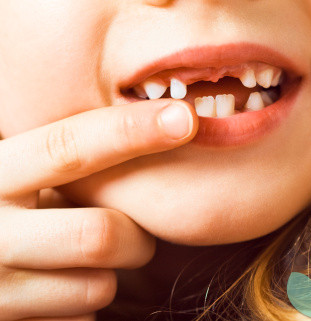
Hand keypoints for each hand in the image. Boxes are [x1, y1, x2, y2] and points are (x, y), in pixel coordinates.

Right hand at [0, 100, 197, 319]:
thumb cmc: (13, 213)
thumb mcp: (20, 177)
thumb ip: (64, 160)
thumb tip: (154, 127)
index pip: (66, 148)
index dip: (130, 131)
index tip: (184, 118)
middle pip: (99, 234)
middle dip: (136, 238)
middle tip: (137, 234)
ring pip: (99, 286)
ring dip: (109, 275)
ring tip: (86, 262)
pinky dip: (85, 306)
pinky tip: (62, 289)